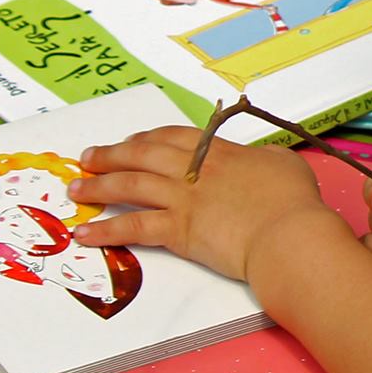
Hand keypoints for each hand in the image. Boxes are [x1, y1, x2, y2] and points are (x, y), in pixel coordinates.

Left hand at [71, 127, 337, 282]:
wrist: (288, 235)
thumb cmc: (294, 202)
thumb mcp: (285, 165)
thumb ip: (265, 159)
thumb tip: (261, 161)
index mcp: (220, 153)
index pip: (174, 137)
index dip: (147, 138)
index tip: (131, 141)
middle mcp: (195, 170)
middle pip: (143, 155)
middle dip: (111, 155)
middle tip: (88, 159)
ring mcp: (184, 199)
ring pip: (131, 185)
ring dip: (99, 186)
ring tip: (77, 190)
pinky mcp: (178, 231)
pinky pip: (133, 227)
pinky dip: (106, 230)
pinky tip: (85, 234)